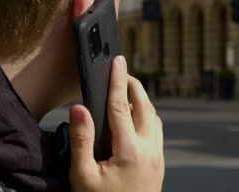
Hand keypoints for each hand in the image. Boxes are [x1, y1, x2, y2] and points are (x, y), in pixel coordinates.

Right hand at [68, 56, 163, 191]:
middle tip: (121, 72)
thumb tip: (79, 108)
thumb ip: (81, 140)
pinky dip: (147, 116)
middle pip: (145, 106)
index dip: (117, 80)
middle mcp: (149, 149)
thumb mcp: (83, 177)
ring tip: (127, 92)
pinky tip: (136, 118)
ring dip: (142, 100)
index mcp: (130, 150)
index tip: (117, 61)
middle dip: (134, 85)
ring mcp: (158, 156)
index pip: (121, 105)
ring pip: (154, 117)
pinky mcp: (159, 163)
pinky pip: (156, 130)